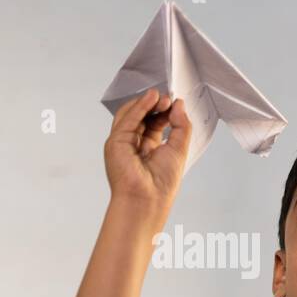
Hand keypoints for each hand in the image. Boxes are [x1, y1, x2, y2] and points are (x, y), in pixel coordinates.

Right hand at [104, 88, 191, 205]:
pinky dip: (139, 107)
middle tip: (169, 98)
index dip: (164, 111)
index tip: (175, 103)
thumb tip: (179, 104)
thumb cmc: (163, 182)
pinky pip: (128, 119)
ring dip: (147, 103)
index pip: (154, 122)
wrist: (148, 199)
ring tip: (161, 96)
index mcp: (148, 147)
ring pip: (131, 114)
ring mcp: (123, 141)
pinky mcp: (116, 141)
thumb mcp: (179, 149)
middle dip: (155, 105)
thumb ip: (181, 126)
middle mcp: (134, 143)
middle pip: (142, 116)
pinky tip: (152, 99)